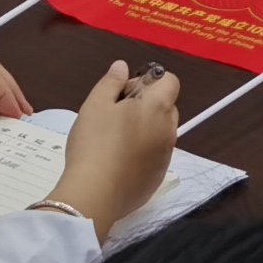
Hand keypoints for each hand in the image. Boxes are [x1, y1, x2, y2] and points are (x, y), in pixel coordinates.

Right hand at [42, 60, 179, 238]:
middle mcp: (169, 131)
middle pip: (166, 107)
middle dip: (147, 105)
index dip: (149, 82)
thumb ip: (111, 82)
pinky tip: (117, 163)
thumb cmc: (94, 143)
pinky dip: (141, 155)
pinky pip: (154, 158)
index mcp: (157, 107)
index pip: (170, 81)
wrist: (93, 195)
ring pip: (160, 134)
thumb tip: (122, 66)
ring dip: (145, 131)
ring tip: (114, 141)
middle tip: (115, 116)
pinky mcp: (156, 180)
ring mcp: (165, 158)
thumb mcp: (95, 105)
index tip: (124, 93)